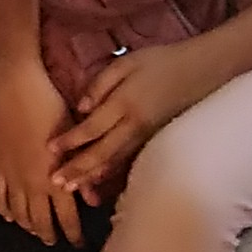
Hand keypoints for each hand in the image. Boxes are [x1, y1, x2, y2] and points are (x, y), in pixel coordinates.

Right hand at [0, 56, 72, 243]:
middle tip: (56, 241)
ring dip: (28, 225)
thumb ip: (83, 170)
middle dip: (50, 234)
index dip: (73, 233)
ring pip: (19, 213)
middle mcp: (32, 183)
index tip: (78, 242)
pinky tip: (10, 215)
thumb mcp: (74, 137)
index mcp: (54, 177)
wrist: (16, 86)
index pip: (66, 217)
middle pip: (40, 220)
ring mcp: (11, 176)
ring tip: (36, 231)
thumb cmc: (51, 106)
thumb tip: (94, 200)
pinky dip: (4, 210)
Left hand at [50, 41, 217, 210]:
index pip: (92, 128)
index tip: (49, 149)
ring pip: (116, 162)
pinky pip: (130, 161)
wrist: (202, 71)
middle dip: (77, 169)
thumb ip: (100, 83)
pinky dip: (114, 174)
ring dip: (93, 177)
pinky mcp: (155, 140)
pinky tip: (100, 184)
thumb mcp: (127, 61)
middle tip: (55, 182)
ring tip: (73, 190)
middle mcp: (135, 125)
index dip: (70, 141)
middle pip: (102, 152)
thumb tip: (80, 108)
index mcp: (125, 103)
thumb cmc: (160, 61)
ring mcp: (147, 136)